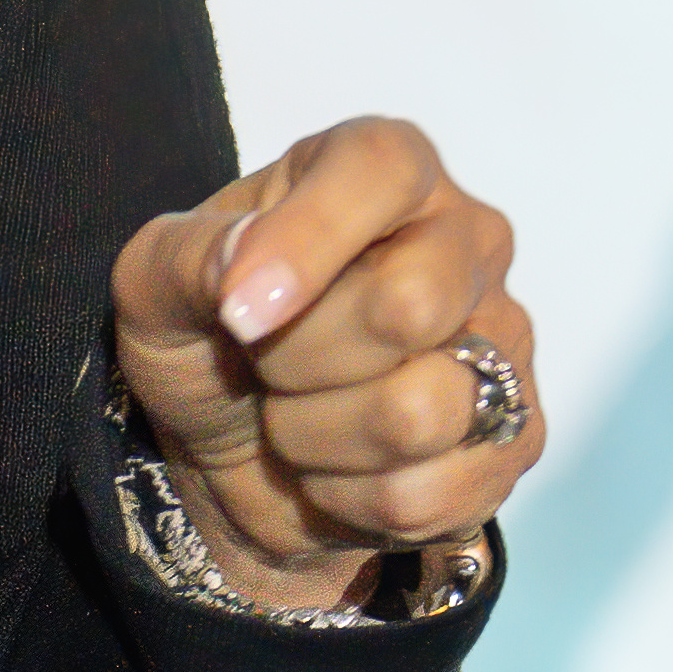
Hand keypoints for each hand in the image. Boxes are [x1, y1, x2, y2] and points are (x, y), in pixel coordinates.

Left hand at [105, 112, 540, 608]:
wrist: (235, 455)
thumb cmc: (210, 341)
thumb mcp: (156, 287)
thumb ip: (188, 257)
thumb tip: (243, 267)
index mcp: (388, 171)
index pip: (381, 170)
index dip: (307, 241)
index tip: (238, 312)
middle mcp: (466, 240)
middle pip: (410, 302)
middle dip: (301, 360)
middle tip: (269, 364)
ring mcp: (505, 341)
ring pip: (421, 411)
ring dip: (319, 438)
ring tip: (302, 418)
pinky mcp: (516, 439)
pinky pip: (430, 493)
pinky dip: (352, 500)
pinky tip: (341, 470)